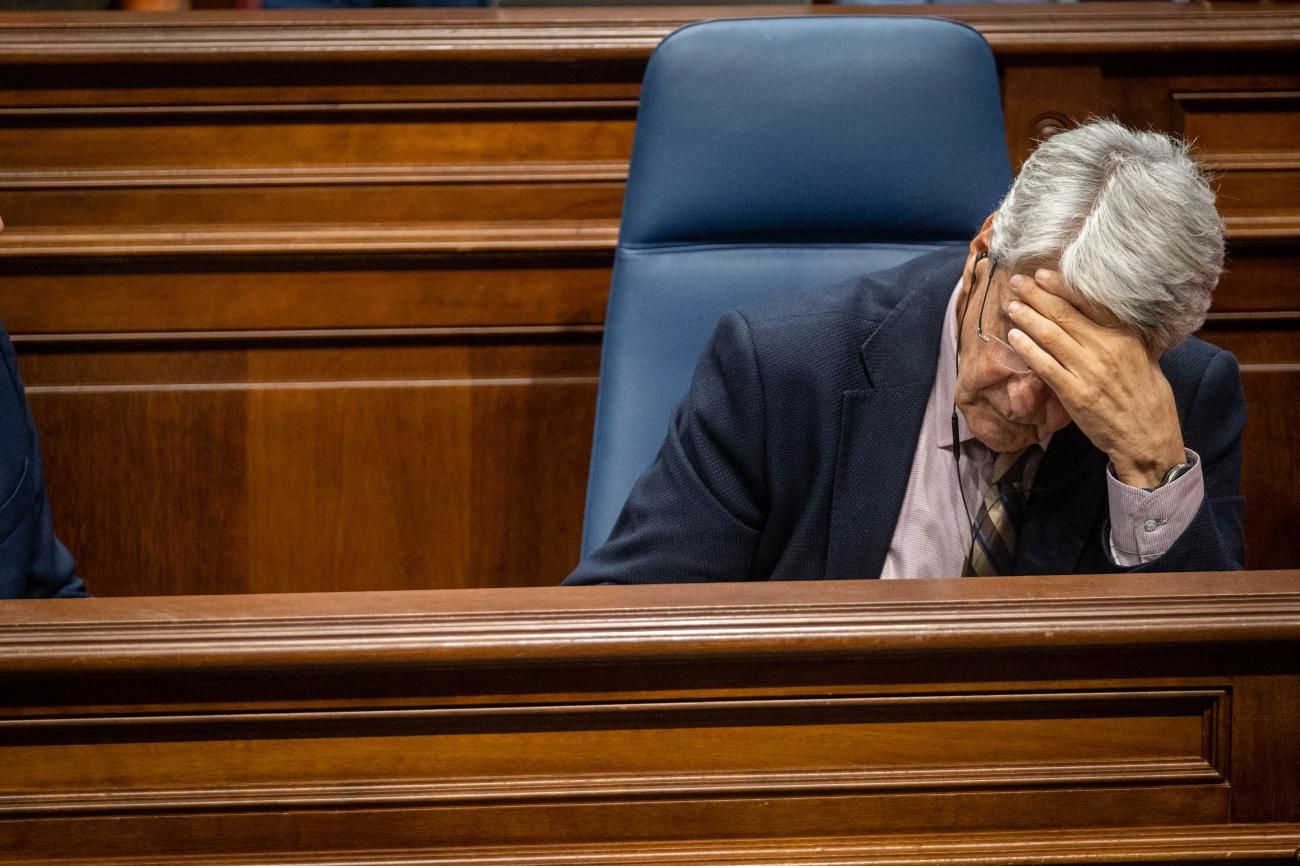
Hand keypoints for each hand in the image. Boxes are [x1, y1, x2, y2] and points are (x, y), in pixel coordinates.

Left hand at [1004, 269, 1185, 487]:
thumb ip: (1124, 336)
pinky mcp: (1074, 393)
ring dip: (1026, 317)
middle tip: (1017, 281)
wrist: (1147, 437)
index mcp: (1124, 337)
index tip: (1043, 274)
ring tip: (1011, 304)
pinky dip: (1027, 348)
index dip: (1062, 287)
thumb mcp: (1144, 358)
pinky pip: (1044, 365)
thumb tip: (1107, 315)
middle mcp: (1106, 348)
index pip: (1090, 303)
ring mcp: (1088, 370)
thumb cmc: (1147, 398)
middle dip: (1036, 295)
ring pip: (1050, 335)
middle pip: (1064, 314)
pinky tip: (1013, 336)